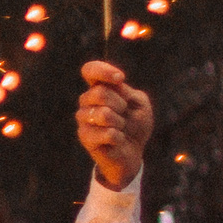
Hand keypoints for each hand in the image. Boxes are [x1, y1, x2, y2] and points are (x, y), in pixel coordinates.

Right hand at [76, 60, 154, 189]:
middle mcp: (87, 102)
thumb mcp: (139, 103)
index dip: (102, 70)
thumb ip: (127, 92)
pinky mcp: (85, 137)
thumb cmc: (136, 125)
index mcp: (100, 88)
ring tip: (121, 128)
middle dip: (120, 104)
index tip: (120, 79)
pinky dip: (119, 136)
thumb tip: (113, 87)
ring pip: (103, 114)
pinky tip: (118, 140)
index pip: (90, 70)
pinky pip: (106, 133)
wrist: (133, 152)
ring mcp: (84, 119)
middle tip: (125, 113)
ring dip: (120, 122)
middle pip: (99, 92)